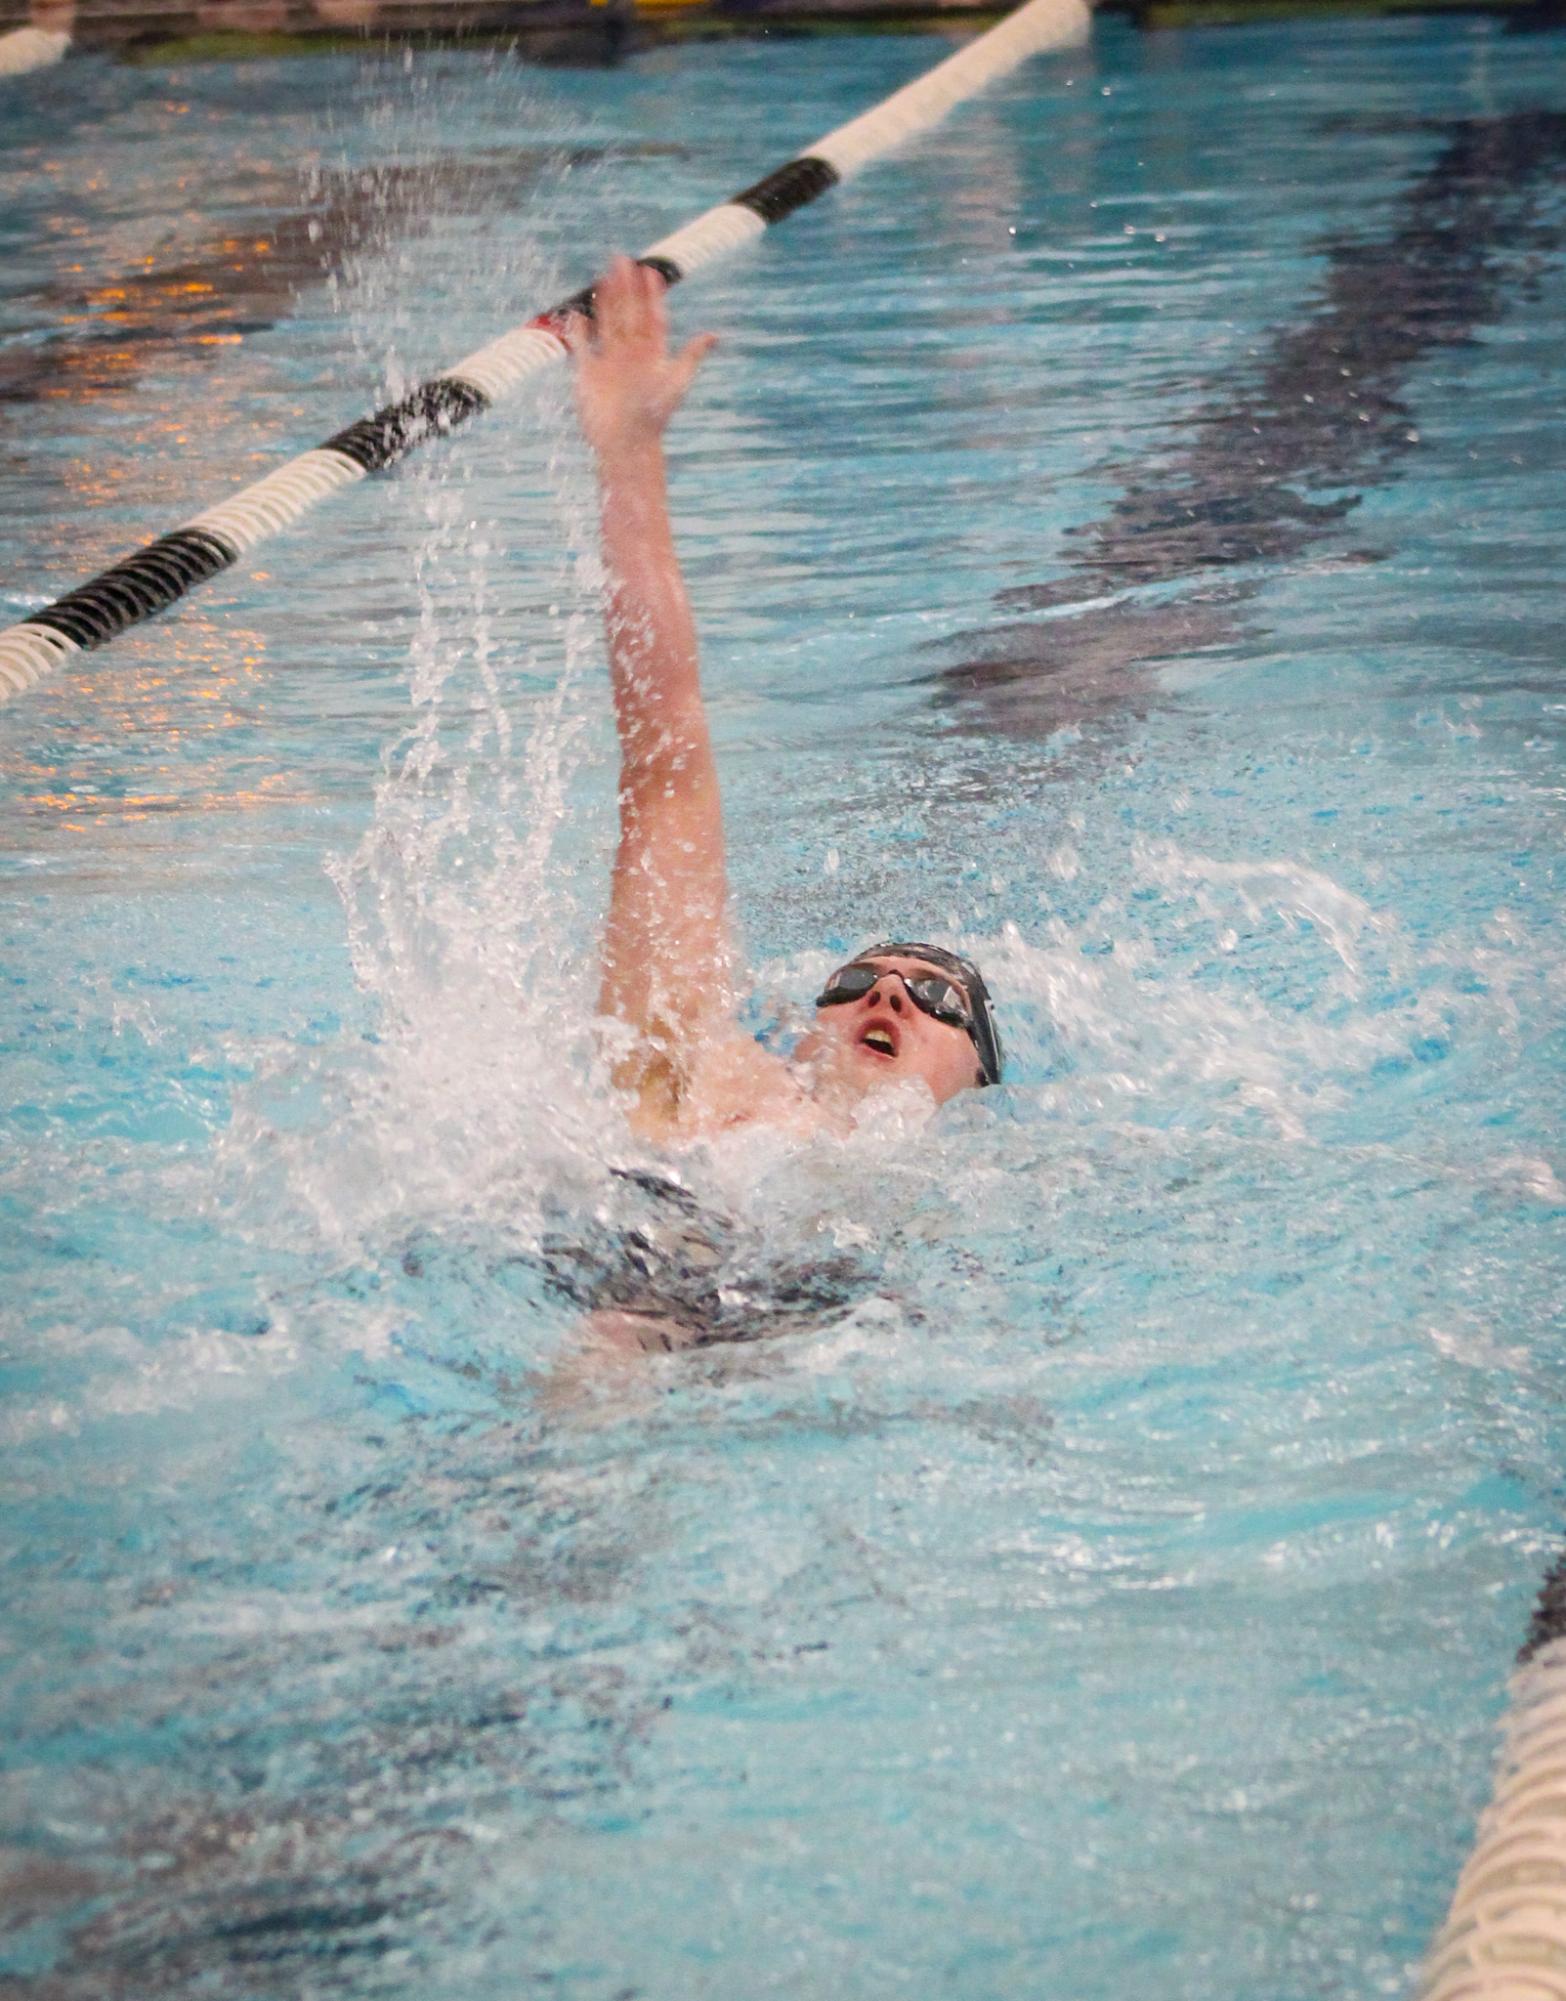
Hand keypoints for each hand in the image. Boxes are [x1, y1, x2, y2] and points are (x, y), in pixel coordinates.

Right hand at [562, 255, 717, 456]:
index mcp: (652, 355)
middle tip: (621, 260)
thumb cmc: (654, 416)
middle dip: (626, 288)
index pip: (653, 318)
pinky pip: (582, 346)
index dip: (651, 295)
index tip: (650, 271)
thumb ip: (691, 356)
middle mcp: (631, 355)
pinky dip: (579, 331)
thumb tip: (714, 335)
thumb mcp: (676, 382)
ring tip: (603, 277)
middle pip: (628, 314)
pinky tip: (578, 313)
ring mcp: (609, 362)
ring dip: (605, 301)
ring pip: (607, 324)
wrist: (626, 443)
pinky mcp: (588, 374)